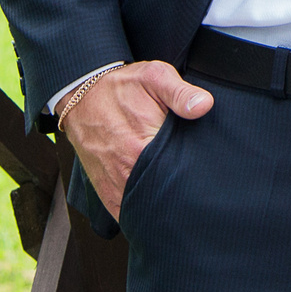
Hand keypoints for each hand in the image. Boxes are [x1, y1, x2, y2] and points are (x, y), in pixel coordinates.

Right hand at [59, 61, 213, 219]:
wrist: (83, 95)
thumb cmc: (122, 86)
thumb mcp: (154, 77)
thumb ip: (180, 93)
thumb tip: (204, 105)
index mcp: (141, 147)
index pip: (177, 176)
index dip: (195, 179)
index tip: (208, 179)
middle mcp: (125, 172)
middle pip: (162, 197)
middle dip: (181, 199)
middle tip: (199, 195)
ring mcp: (114, 185)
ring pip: (143, 210)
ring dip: (160, 210)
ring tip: (180, 206)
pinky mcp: (106, 191)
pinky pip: (125, 214)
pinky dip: (141, 214)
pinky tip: (157, 211)